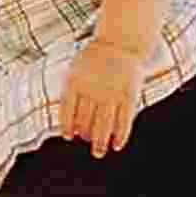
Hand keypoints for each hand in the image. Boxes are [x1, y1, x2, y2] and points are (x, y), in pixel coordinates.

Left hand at [59, 38, 146, 157]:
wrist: (120, 43)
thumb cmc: (94, 58)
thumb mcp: (75, 69)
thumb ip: (71, 90)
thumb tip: (67, 118)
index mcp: (74, 82)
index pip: (68, 110)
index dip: (67, 125)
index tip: (68, 136)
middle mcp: (92, 90)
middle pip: (85, 120)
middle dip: (85, 135)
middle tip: (86, 142)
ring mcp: (111, 94)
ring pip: (104, 125)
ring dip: (100, 142)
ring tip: (98, 153)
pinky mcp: (129, 96)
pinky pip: (124, 121)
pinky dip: (121, 135)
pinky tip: (117, 145)